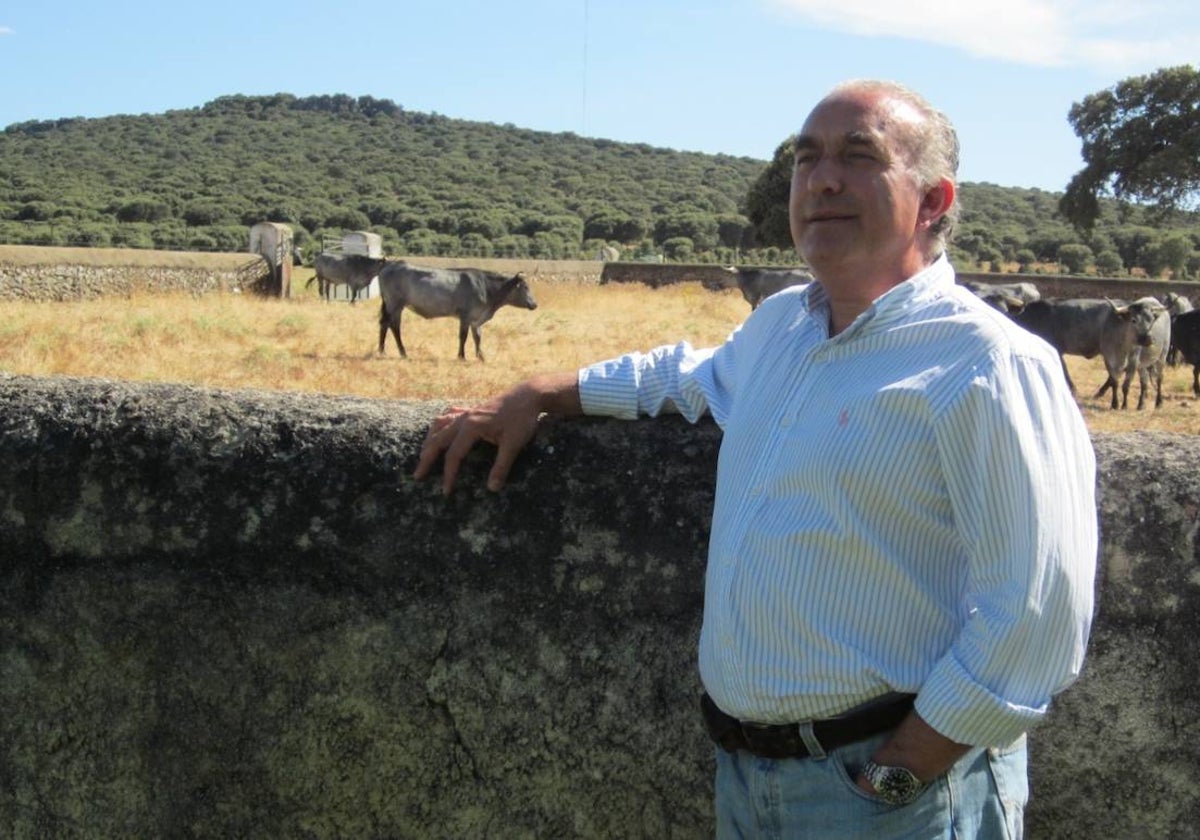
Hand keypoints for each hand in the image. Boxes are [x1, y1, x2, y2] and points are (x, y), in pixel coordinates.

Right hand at [413, 385, 543, 495]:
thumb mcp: (513, 445)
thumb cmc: (522, 419)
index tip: (446, 491)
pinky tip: (439, 428)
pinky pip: (449, 415)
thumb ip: (501, 467)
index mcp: (471, 428)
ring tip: (423, 454)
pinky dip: (441, 423)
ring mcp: (467, 412)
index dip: (448, 475)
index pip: (454, 455)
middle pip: (438, 440)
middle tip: (417, 475)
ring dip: (430, 439)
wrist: (529, 394)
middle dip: (427, 459)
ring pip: (439, 425)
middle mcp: (464, 418)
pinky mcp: (473, 408)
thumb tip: (492, 489)